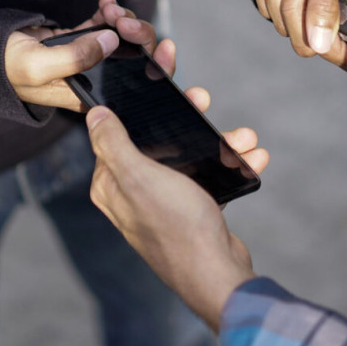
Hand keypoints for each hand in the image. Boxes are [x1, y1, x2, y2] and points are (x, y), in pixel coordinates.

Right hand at [5, 0, 175, 111]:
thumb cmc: (6, 68)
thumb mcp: (38, 67)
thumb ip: (76, 56)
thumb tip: (112, 41)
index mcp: (92, 97)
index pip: (138, 91)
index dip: (159, 72)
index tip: (165, 50)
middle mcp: (97, 80)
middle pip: (138, 59)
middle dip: (138, 34)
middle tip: (121, 20)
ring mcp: (91, 58)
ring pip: (124, 37)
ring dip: (122, 18)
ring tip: (108, 8)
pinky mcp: (82, 39)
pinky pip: (106, 24)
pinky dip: (110, 11)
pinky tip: (105, 1)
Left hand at [86, 87, 269, 330]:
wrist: (218, 275)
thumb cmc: (177, 228)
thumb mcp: (139, 178)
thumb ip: (113, 144)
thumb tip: (94, 114)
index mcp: (112, 183)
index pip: (120, 128)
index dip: (141, 99)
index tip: (160, 70)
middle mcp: (134, 192)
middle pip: (158, 137)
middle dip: (187, 116)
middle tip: (203, 97)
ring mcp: (164, 201)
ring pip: (190, 154)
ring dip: (221, 141)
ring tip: (245, 136)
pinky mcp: (191, 209)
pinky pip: (209, 174)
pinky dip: (230, 163)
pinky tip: (252, 156)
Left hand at [252, 0, 346, 71]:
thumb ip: (323, 6)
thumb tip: (321, 46)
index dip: (334, 50)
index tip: (316, 30)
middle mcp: (338, 16)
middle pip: (311, 45)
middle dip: (295, 10)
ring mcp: (309, 12)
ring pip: (285, 28)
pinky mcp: (285, 4)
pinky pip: (267, 12)